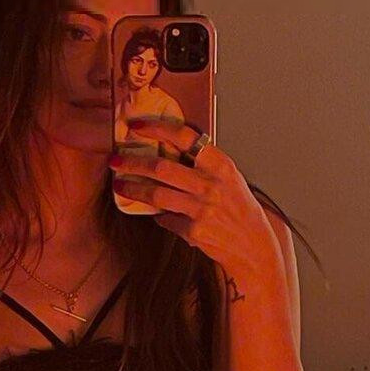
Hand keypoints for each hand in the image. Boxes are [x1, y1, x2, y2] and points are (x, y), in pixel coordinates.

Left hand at [109, 117, 283, 279]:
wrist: (253, 244)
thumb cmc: (238, 208)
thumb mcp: (228, 179)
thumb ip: (202, 166)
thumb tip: (165, 154)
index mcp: (221, 165)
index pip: (185, 137)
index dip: (157, 128)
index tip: (136, 126)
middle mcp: (211, 184)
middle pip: (162, 168)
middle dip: (133, 163)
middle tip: (116, 160)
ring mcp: (202, 209)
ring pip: (156, 195)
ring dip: (133, 189)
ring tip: (119, 185)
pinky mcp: (194, 231)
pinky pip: (166, 220)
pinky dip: (159, 217)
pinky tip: (156, 215)